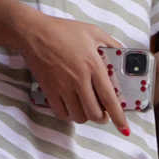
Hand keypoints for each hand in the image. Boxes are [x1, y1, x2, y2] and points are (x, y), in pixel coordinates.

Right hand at [15, 9, 129, 131]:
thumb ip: (112, 44)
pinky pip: (61, 113)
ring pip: (79, 116)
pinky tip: (72, 107)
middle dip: (102, 118)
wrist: (31, 31)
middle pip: (94, 113)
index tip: (124, 128)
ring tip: (87, 108)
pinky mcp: (48, 89)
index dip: (119, 117)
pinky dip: (69, 115)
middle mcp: (78, 79)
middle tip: (103, 114)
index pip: (110, 99)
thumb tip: (126, 54)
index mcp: (93, 65)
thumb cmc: (62, 30)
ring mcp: (62, 86)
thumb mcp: (92, 32)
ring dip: (86, 116)